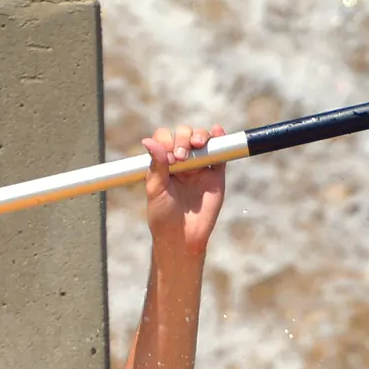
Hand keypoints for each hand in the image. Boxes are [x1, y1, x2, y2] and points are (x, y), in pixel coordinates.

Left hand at [144, 124, 227, 258]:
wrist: (183, 236)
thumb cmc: (164, 215)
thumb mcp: (155, 189)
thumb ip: (156, 165)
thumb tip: (148, 141)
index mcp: (164, 162)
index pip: (165, 138)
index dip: (166, 141)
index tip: (168, 160)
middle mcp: (182, 161)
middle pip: (184, 134)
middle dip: (182, 139)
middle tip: (180, 158)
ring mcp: (200, 166)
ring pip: (202, 139)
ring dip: (200, 135)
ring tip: (197, 144)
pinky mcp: (216, 174)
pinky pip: (220, 153)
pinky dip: (220, 139)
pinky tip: (217, 131)